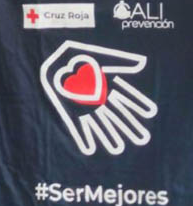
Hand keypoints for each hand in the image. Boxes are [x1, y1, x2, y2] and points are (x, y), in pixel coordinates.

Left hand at [39, 40, 157, 155]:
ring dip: (109, 136)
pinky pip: (78, 127)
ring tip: (119, 149)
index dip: (138, 104)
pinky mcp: (70, 110)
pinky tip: (90, 149)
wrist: (56, 63)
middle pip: (117, 115)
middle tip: (142, 139)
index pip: (127, 97)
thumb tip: (142, 63)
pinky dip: (83, 138)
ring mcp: (85, 105)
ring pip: (101, 124)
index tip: (151, 112)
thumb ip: (119, 61)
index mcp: (107, 85)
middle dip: (129, 127)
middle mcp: (99, 98)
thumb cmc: (77, 56)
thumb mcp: (99, 57)